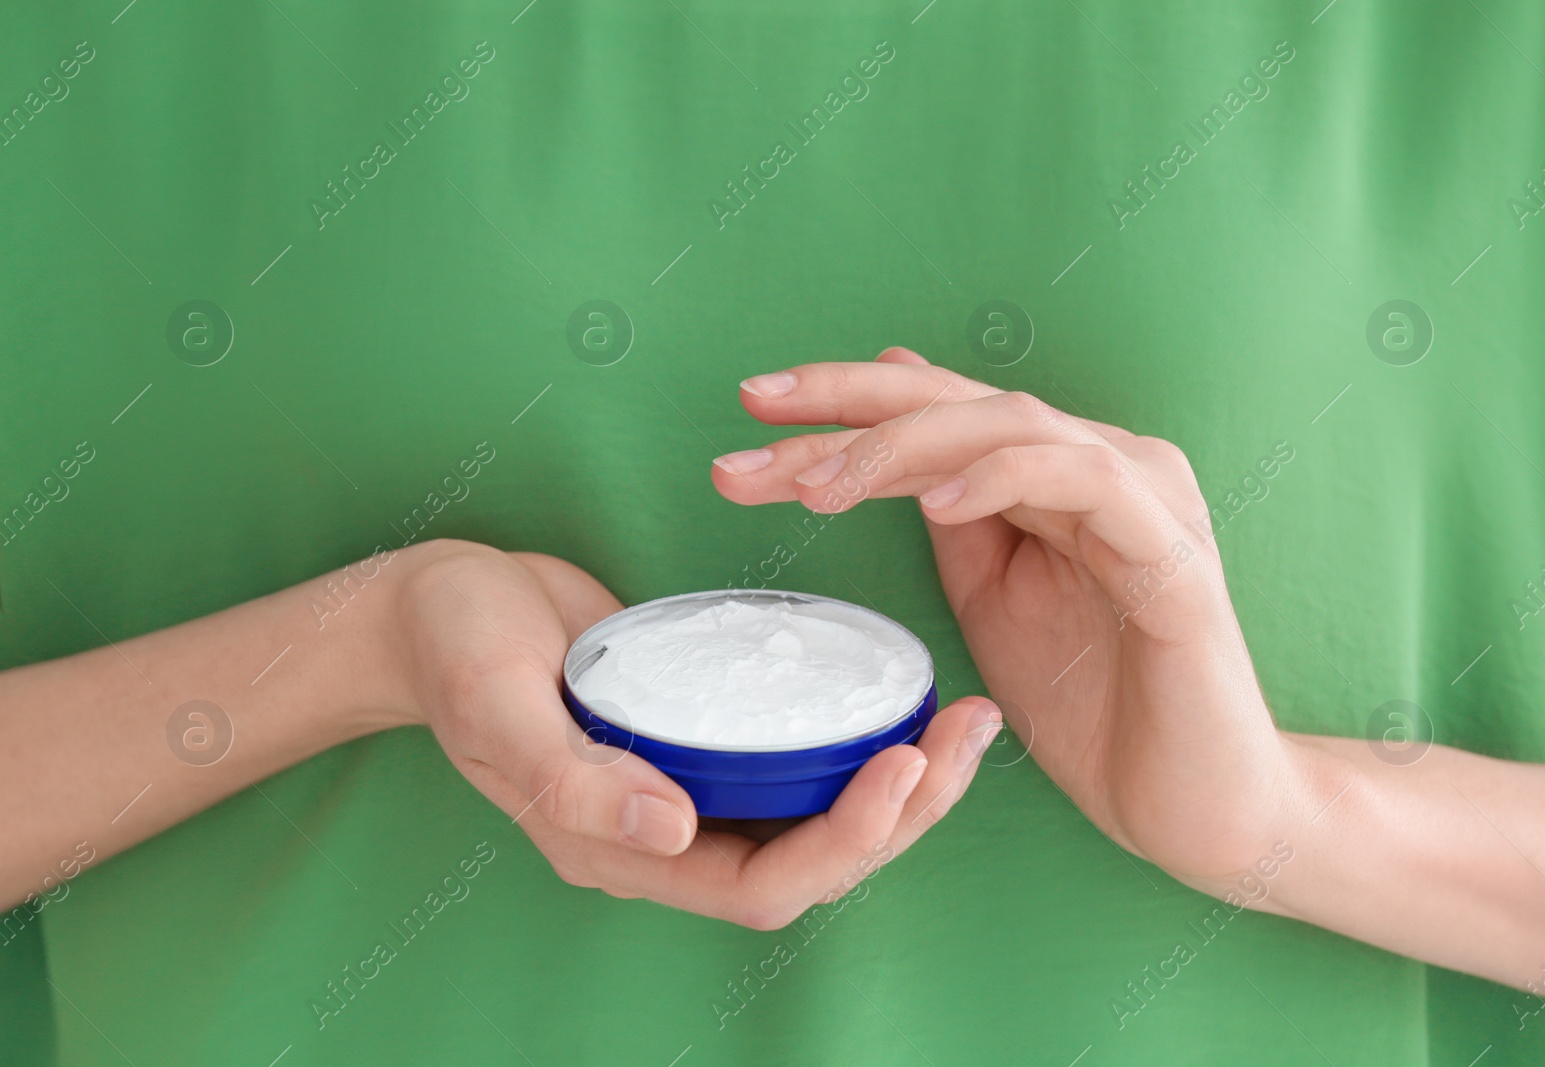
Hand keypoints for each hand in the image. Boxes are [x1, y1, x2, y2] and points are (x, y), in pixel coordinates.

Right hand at [392, 539, 1000, 928]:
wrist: (438, 603)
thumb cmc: (454, 649)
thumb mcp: (497, 705)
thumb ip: (572, 778)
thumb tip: (674, 829)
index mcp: (619, 847)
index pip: (761, 885)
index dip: (844, 842)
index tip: (903, 765)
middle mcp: (667, 831)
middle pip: (813, 859)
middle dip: (903, 812)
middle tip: (968, 734)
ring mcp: (688, 783)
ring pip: (816, 813)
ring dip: (898, 781)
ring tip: (961, 721)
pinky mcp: (702, 731)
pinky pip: (794, 757)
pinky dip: (854, 738)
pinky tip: (899, 697)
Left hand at [712, 352, 1301, 889]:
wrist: (1193, 802)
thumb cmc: (1092, 701)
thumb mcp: (990, 597)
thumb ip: (945, 512)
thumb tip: (885, 436)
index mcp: (1053, 473)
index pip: (937, 410)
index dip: (841, 401)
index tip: (747, 406)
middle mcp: (1102, 463)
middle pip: (961, 403)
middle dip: (847, 407)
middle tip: (750, 418)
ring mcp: (1144, 500)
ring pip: (1015, 423)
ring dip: (906, 444)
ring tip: (821, 484)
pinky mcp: (1173, 555)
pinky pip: (1088, 484)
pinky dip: (1007, 475)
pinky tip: (936, 496)